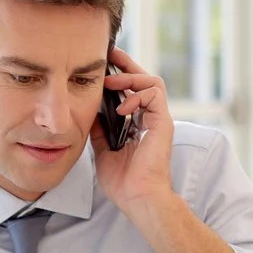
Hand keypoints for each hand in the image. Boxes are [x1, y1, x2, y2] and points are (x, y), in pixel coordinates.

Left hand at [90, 47, 174, 213]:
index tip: (104, 66)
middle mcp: (151, 120)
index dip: (121, 77)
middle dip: (128, 65)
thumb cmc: (123, 182)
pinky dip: (137, 95)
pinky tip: (122, 108)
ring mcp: (159, 121)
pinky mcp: (163, 123)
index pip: (133, 92)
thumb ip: (99, 130)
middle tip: (111, 54)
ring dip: (131, 77)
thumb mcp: (103, 150)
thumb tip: (88, 111)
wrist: (137, 198)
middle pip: (145, 81)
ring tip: (111, 81)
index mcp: (139, 125)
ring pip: (152, 82)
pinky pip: (155, 95)